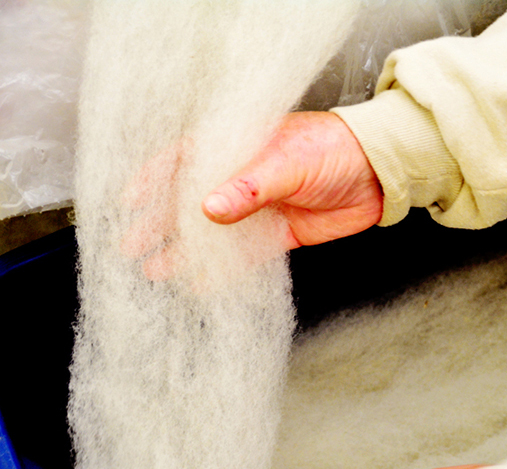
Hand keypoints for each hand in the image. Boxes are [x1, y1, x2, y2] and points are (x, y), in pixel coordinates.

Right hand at [121, 111, 381, 280]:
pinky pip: (243, 256)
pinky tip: (199, 283)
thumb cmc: (332, 149)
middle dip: (160, 224)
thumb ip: (248, 187)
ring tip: (157, 271)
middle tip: (133, 247)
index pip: (182, 161)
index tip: (128, 203)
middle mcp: (240, 179)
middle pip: (190, 202)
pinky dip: (222, 270)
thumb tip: (207, 209)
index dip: (152, 181)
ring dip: (185, 252)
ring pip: (212, 234)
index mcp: (236, 146)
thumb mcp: (287, 162)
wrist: (377, 175)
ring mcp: (256, 210)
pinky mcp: (276, 235)